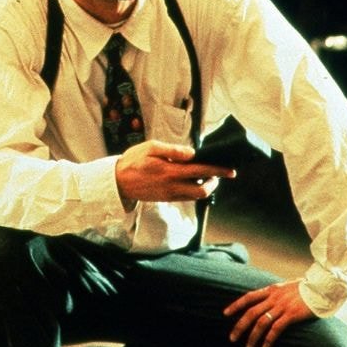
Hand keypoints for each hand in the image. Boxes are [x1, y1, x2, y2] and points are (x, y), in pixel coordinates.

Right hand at [115, 140, 235, 204]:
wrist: (117, 181)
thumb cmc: (133, 161)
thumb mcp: (151, 147)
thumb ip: (173, 150)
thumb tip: (192, 153)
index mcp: (170, 171)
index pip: (200, 171)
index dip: (218, 171)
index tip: (229, 170)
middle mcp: (172, 186)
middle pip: (202, 190)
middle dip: (215, 183)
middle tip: (218, 174)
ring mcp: (170, 194)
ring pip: (196, 196)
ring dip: (205, 187)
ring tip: (205, 176)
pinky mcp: (166, 199)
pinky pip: (186, 197)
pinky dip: (194, 190)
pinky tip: (191, 180)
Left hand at [224, 280, 313, 346]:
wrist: (321, 287)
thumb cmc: (305, 289)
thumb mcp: (286, 287)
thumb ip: (275, 294)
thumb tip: (266, 300)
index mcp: (271, 290)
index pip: (248, 297)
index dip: (236, 305)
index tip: (225, 313)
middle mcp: (274, 298)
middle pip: (251, 313)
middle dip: (239, 326)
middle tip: (232, 338)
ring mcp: (282, 306)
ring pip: (261, 323)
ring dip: (253, 337)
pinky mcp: (292, 315)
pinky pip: (276, 328)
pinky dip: (269, 338)